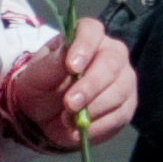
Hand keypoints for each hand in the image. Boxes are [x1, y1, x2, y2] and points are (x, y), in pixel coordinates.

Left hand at [5, 15, 133, 149]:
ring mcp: (123, 80)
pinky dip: (98, 126)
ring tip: (66, 120)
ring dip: (93, 109)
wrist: (43, 116)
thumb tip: (67, 57)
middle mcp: (111, 54)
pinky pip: (119, 115)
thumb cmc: (40, 86)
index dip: (84, 46)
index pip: (91, 31)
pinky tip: (79, 130)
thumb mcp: (36, 75)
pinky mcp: (126, 106)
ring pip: (120, 91)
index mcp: (86, 37)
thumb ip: (51, 65)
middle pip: (111, 63)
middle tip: (70, 104)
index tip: (72, 67)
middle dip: (91, 85)